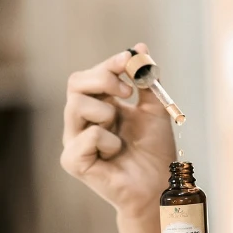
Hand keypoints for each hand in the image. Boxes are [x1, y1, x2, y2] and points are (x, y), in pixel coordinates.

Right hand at [61, 44, 176, 217]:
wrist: (159, 185)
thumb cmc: (155, 152)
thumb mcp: (155, 109)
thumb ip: (146, 81)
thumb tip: (140, 47)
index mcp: (97, 106)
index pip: (90, 75)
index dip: (109, 63)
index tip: (130, 59)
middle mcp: (81, 121)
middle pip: (76, 83)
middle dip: (103, 79)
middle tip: (126, 92)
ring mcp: (74, 141)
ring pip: (77, 105)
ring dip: (107, 112)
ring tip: (120, 132)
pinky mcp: (73, 161)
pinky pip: (88, 135)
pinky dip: (108, 141)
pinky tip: (115, 153)